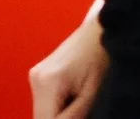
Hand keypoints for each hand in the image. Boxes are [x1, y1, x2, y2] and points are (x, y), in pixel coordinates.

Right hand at [29, 4, 105, 118]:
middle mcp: (36, 77)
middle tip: (85, 112)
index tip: (83, 117)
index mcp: (46, 82)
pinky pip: (47, 102)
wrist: (103, 31)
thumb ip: (75, 116)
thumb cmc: (103, 55)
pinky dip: (61, 108)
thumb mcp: (93, 94)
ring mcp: (37, 75)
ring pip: (44, 111)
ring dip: (61, 116)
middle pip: (41, 117)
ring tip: (83, 104)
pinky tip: (78, 101)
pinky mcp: (42, 75)